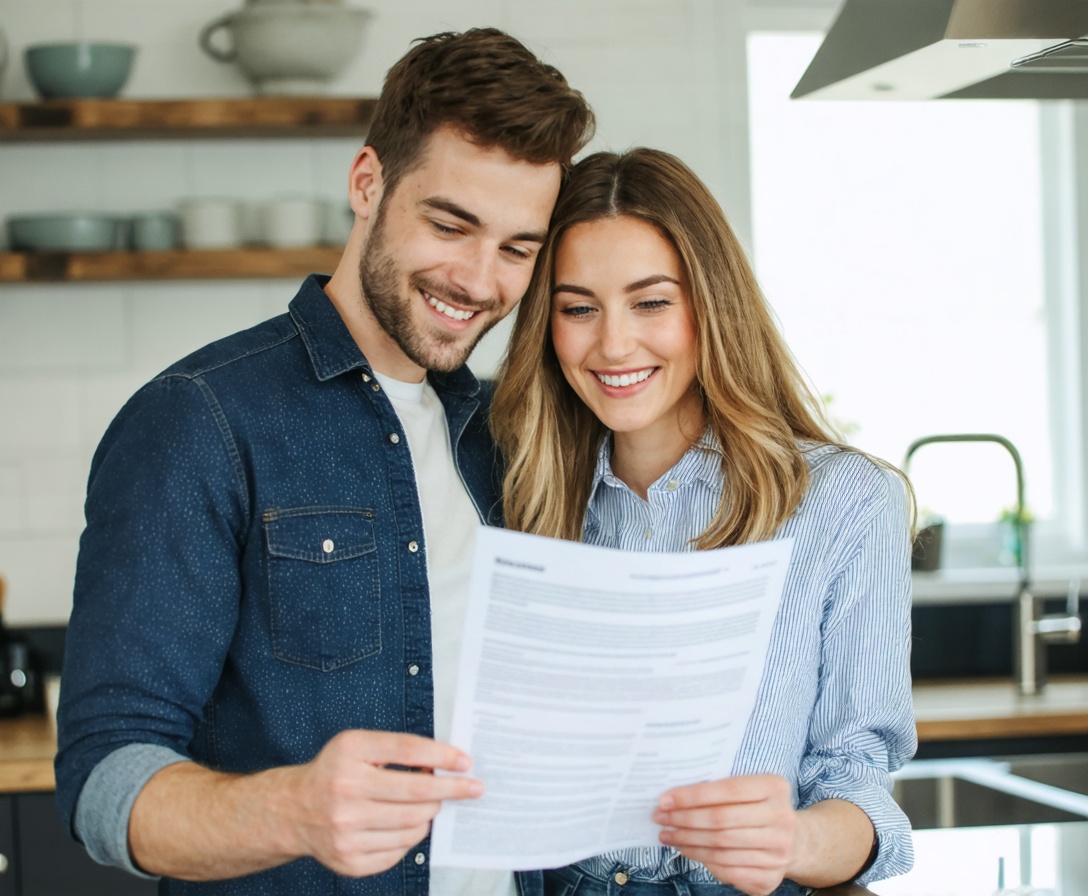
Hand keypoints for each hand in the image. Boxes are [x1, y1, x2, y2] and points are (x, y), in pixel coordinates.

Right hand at [288, 729, 482, 876]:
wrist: (293, 811)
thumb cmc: (336, 771)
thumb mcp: (358, 746)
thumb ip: (398, 749)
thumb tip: (446, 765)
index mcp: (349, 753)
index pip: (407, 750)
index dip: (441, 756)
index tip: (466, 762)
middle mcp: (345, 791)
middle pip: (416, 793)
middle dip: (452, 790)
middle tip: (473, 788)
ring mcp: (345, 830)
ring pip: (413, 825)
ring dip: (430, 813)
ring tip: (429, 805)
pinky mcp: (349, 860)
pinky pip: (399, 851)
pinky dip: (410, 836)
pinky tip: (404, 824)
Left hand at [653, 774, 796, 895]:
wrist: (796, 841)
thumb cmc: (760, 807)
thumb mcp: (751, 788)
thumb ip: (721, 788)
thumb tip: (674, 796)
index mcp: (775, 788)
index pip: (727, 790)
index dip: (692, 796)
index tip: (665, 800)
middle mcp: (781, 820)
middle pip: (720, 821)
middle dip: (684, 820)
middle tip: (660, 818)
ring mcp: (778, 852)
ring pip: (720, 848)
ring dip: (687, 841)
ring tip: (667, 835)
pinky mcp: (769, 878)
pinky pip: (726, 870)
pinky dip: (701, 860)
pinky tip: (686, 849)